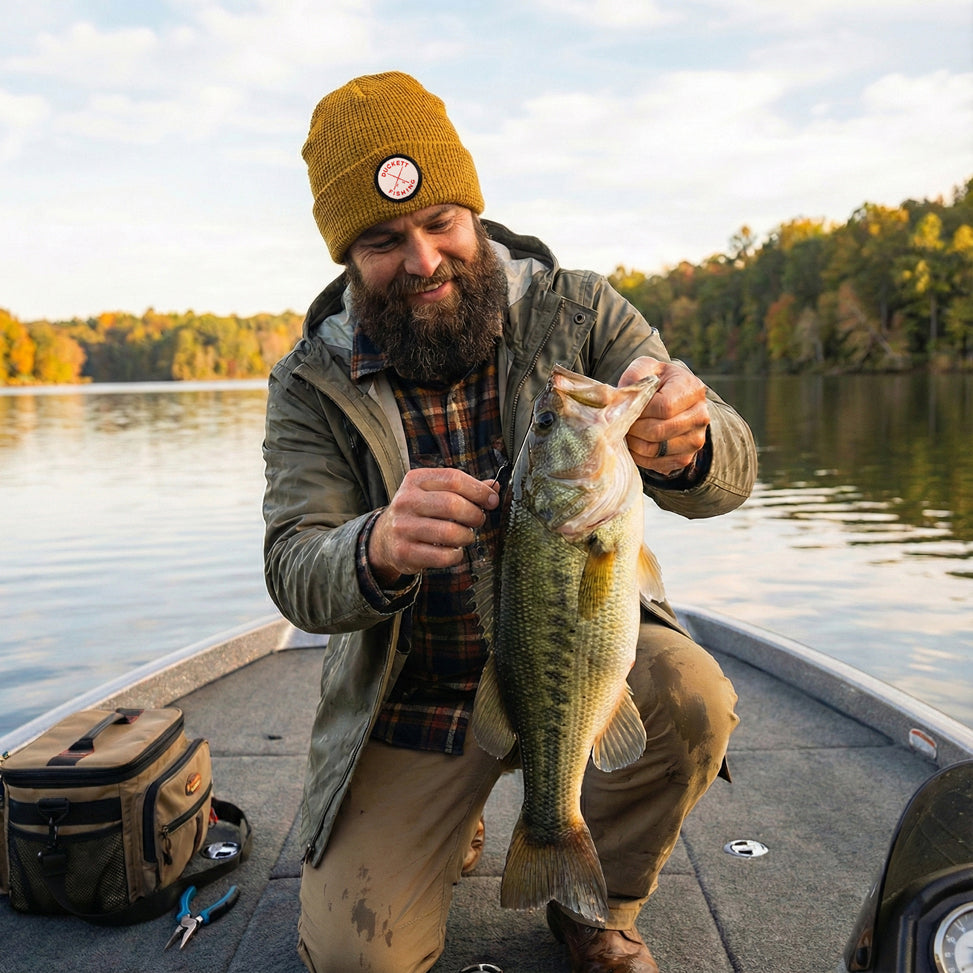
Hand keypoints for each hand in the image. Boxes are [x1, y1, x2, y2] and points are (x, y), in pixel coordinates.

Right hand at [368, 467, 500, 584]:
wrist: (385, 537)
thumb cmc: (419, 512)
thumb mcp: (435, 492)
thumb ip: (464, 488)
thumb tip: (494, 487)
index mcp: (416, 480)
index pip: (454, 478)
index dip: (479, 490)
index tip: (492, 500)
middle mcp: (406, 501)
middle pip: (453, 505)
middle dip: (474, 515)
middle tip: (478, 520)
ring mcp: (402, 527)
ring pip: (450, 532)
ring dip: (467, 536)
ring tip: (465, 536)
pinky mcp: (403, 552)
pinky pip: (442, 556)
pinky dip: (456, 555)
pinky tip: (453, 550)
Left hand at [618, 356, 709, 474]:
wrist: (672, 399)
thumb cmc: (655, 382)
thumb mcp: (646, 368)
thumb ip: (634, 376)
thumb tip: (623, 399)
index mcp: (693, 389)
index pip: (664, 407)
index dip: (639, 411)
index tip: (627, 408)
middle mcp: (701, 415)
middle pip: (659, 431)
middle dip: (633, 429)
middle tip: (621, 423)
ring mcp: (696, 439)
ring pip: (656, 450)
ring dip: (634, 444)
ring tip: (627, 432)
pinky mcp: (686, 458)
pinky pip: (658, 464)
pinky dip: (640, 457)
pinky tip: (635, 444)